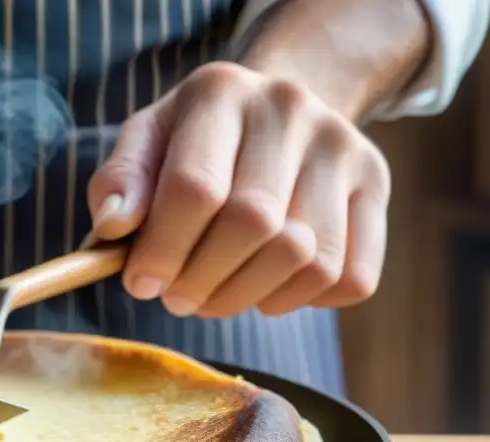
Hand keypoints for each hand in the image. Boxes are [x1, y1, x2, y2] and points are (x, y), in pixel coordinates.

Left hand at [87, 62, 390, 317]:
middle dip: (203, 281)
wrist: (274, 113)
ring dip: (248, 298)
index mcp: (220, 92)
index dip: (163, 251)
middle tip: (177, 299)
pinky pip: (350, 278)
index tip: (141, 285)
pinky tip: (267, 289)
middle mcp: (291, 110)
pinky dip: (302, 301)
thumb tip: (113, 227)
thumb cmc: (194, 142)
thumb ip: (118, 182)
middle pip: (253, 224)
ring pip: (306, 257)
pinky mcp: (376, 187)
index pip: (195, 187)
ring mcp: (344, 148)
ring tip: (214, 297)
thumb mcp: (145, 144)